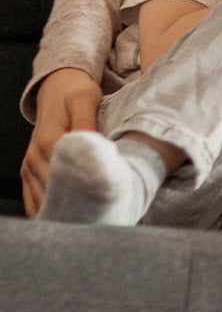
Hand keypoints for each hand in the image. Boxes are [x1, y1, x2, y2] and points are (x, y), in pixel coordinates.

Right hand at [21, 67, 102, 216]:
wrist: (56, 88)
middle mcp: (34, 158)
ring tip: (86, 224)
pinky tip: (66, 220)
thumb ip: (86, 123)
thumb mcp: (86, 99)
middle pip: (52, 193)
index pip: (64, 176)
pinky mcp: (29, 171)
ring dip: (61, 212)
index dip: (84, 192)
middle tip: (98, 221)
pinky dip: (48, 210)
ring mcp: (29, 167)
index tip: (102, 205)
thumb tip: (93, 145)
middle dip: (75, 208)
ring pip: (41, 200)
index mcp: (49, 142)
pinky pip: (33, 199)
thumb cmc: (75, 93)